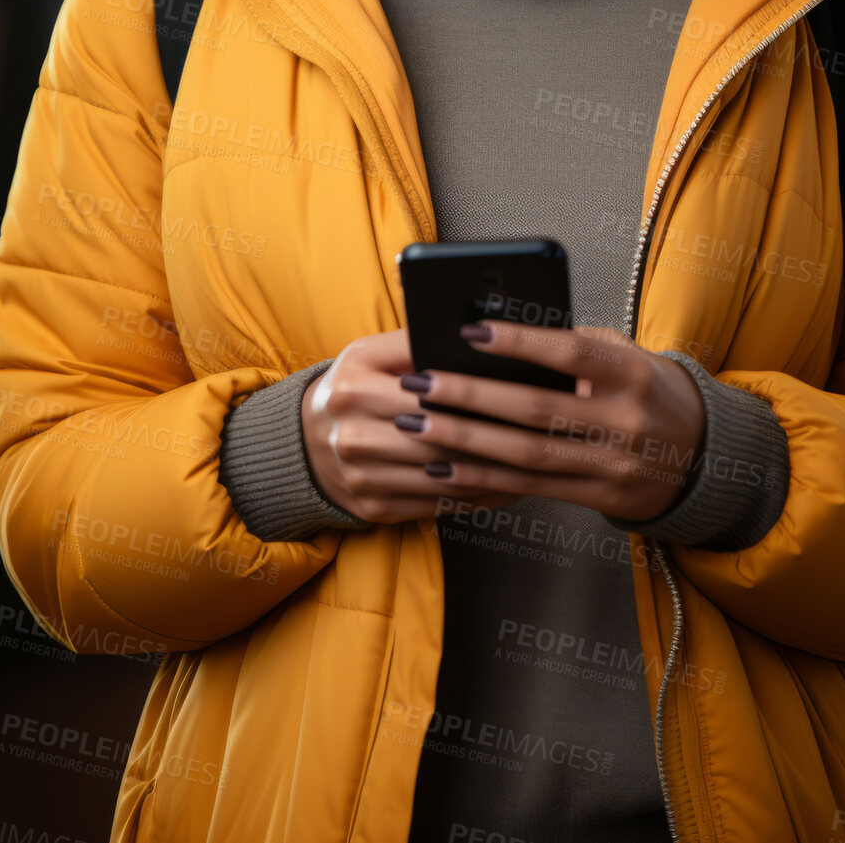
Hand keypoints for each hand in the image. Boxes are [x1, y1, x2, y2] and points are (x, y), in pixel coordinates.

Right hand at [300, 327, 519, 525]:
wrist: (305, 443)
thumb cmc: (352, 388)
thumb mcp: (368, 354)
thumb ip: (410, 342)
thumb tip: (469, 335)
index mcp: (353, 386)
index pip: (427, 392)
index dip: (475, 393)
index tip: (520, 392)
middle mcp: (352, 434)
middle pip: (439, 438)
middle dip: (493, 437)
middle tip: (539, 432)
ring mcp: (361, 477)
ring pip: (443, 476)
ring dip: (493, 472)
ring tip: (536, 461)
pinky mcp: (374, 507)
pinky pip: (436, 504)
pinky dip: (476, 497)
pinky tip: (508, 487)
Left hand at [387, 320, 706, 520]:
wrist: (701, 456)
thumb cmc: (645, 389)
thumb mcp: (625, 355)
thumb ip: (573, 345)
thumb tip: (498, 335)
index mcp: (632, 374)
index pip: (570, 353)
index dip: (519, 343)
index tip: (469, 331)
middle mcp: (625, 422)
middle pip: (537, 409)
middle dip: (471, 396)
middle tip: (421, 382)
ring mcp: (613, 466)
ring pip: (527, 455)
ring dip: (464, 441)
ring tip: (418, 423)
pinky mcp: (598, 498)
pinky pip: (531, 488)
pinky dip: (482, 478)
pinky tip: (442, 467)